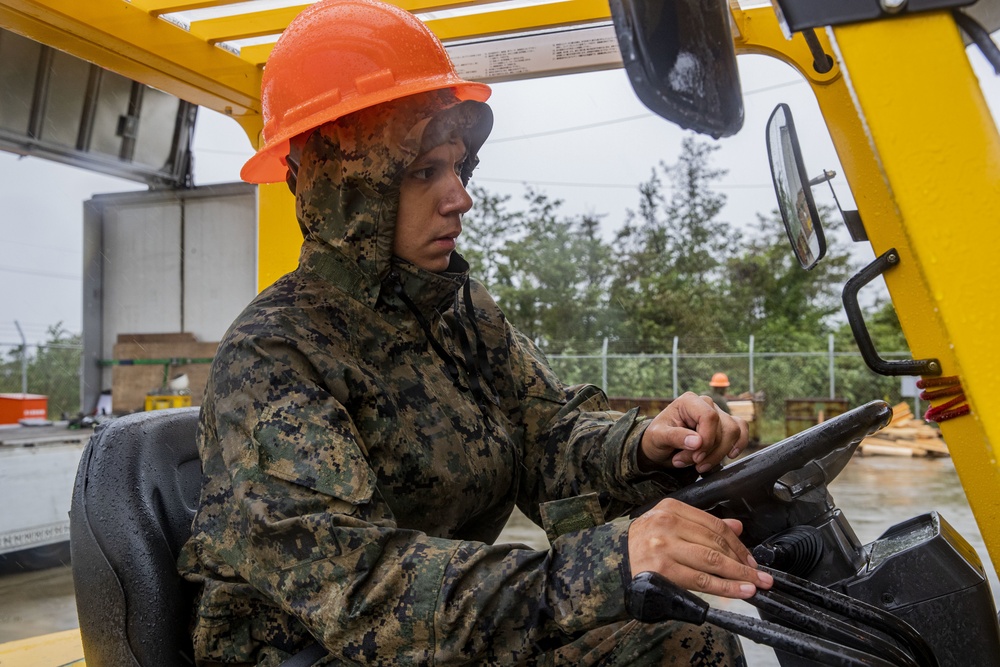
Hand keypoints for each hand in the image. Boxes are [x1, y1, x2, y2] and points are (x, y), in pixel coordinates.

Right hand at [628, 498, 772, 598]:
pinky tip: (741, 591)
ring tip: (756, 584)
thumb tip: (737, 527)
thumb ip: (702, 526)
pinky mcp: (663, 569)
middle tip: (760, 573)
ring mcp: (664, 546)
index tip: (750, 557)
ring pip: (712, 561)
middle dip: (742, 560)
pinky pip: (702, 580)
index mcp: (670, 508)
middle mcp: (666, 523)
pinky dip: (726, 587)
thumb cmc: (642, 546)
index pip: (713, 524)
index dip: (738, 543)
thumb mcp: (669, 526)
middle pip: (716, 542)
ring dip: (739, 575)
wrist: (611, 563)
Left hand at [638, 392, 747, 474]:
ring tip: (698, 465)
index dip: (707, 439)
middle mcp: (706, 404)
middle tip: (690, 463)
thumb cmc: (658, 438)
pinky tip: (729, 455)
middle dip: (708, 452)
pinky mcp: (725, 425)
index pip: (709, 417)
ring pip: (733, 432)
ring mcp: (718, 414)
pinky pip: (741, 430)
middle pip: (723, 427)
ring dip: (718, 454)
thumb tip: (698, 442)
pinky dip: (738, 444)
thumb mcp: (658, 437)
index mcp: (689, 401)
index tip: (696, 457)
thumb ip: (675, 437)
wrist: (661, 447)